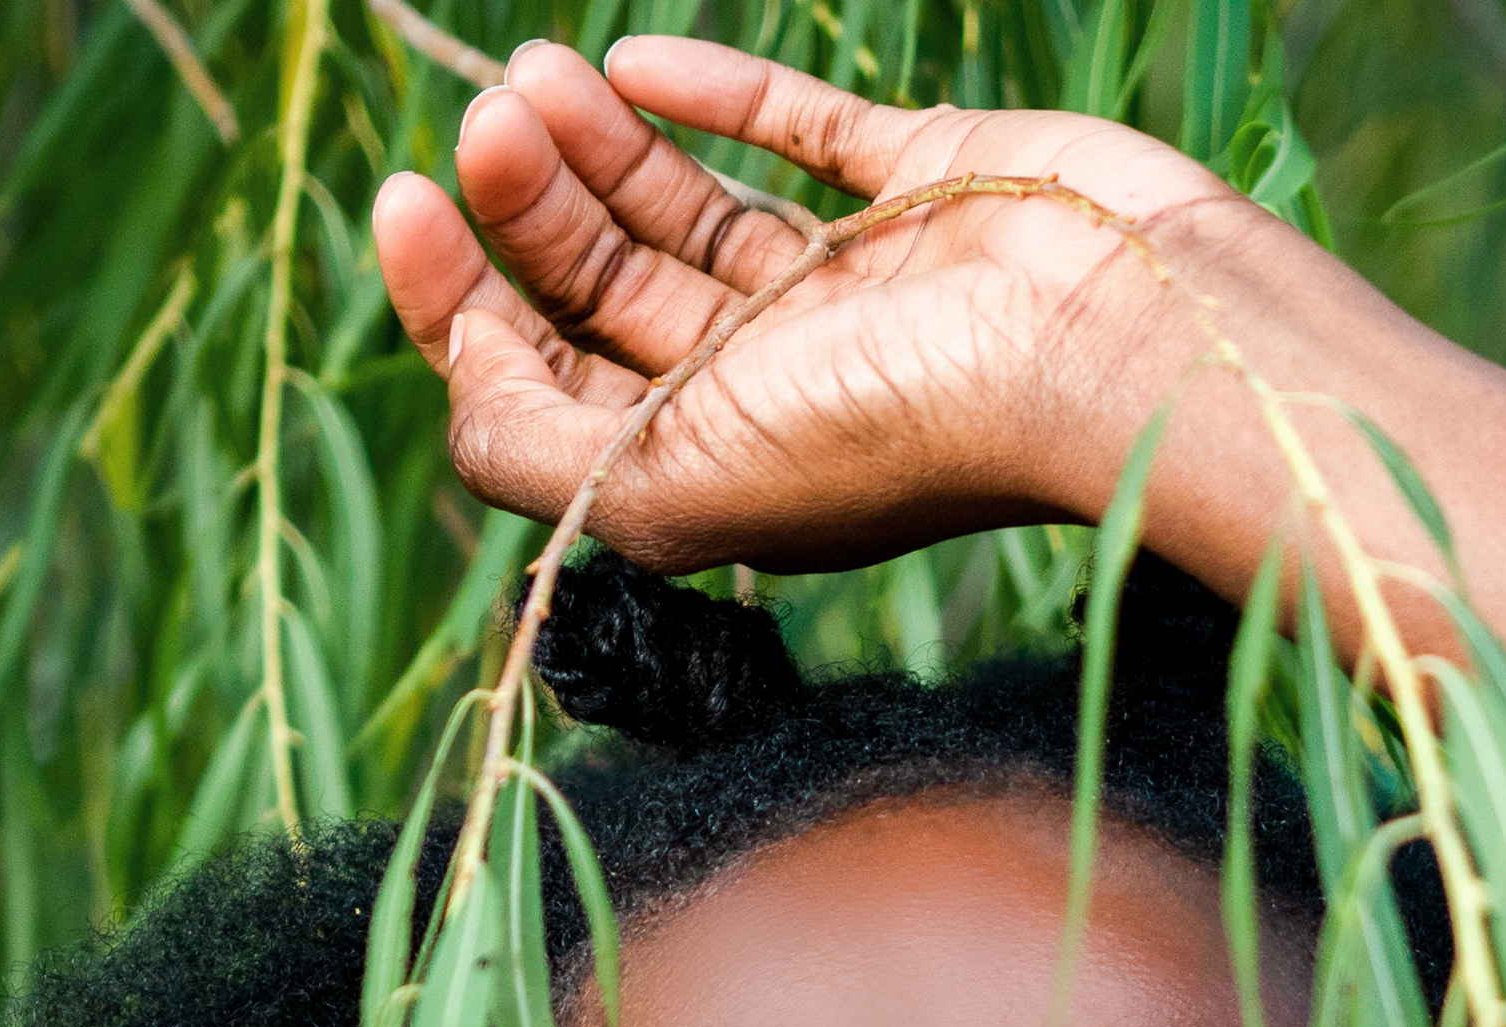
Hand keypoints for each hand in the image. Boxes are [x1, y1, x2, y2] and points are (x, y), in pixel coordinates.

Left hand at [372, 41, 1246, 575]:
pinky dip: (711, 96)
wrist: (1098, 347)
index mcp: (717, 469)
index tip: (407, 200)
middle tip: (489, 118)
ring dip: (596, 145)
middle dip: (527, 203)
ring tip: (534, 73)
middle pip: (605, 290)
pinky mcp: (921, 189)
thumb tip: (463, 359)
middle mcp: (777, 385)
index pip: (548, 389)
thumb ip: (526, 447)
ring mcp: (853, 285)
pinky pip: (796, 135)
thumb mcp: (667, 484)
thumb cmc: (896, 432)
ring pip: (684, 209)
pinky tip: (634, 64)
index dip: (457, 301)